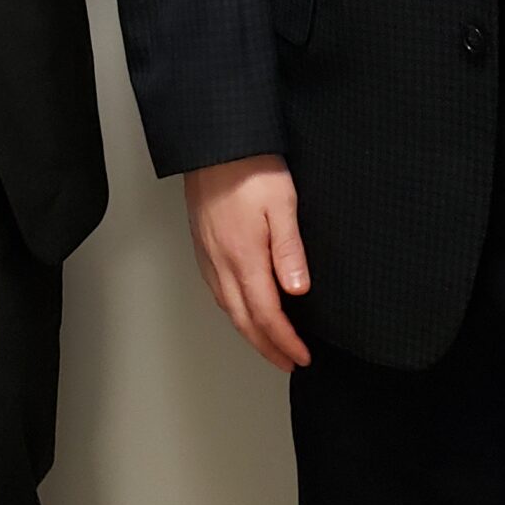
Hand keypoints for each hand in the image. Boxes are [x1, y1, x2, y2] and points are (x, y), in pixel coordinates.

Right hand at [183, 157, 311, 371]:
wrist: (215, 141)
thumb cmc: (250, 166)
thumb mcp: (282, 203)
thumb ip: (289, 250)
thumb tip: (298, 292)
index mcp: (244, 256)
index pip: (267, 314)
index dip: (285, 341)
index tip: (302, 356)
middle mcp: (221, 262)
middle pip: (244, 319)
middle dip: (267, 347)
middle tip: (288, 362)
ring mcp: (208, 254)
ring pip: (227, 307)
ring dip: (249, 332)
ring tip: (268, 343)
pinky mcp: (202, 243)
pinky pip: (216, 290)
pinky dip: (232, 309)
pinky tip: (240, 306)